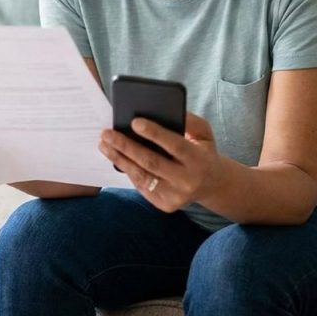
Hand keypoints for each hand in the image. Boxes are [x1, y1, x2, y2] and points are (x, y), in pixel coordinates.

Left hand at [98, 112, 222, 211]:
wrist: (212, 185)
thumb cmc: (203, 151)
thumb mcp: (204, 134)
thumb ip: (189, 121)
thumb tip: (162, 110)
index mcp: (200, 161)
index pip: (175, 146)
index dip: (155, 134)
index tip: (134, 122)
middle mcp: (188, 181)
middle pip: (152, 162)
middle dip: (126, 147)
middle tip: (107, 133)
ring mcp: (175, 196)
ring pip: (142, 176)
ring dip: (119, 159)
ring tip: (104, 144)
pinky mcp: (165, 205)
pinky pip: (141, 186)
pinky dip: (127, 170)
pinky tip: (116, 157)